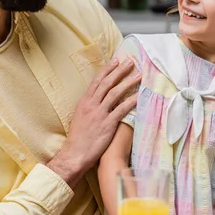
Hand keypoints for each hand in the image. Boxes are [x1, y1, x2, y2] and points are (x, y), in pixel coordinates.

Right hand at [49, 58, 139, 186]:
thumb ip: (88, 106)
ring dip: (128, 82)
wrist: (75, 153)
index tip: (116, 60)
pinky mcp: (107, 124)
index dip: (107, 70)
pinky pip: (121, 110)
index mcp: (84, 102)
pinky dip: (131, 102)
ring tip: (139, 75)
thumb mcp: (79, 117)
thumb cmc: (78, 138)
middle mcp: (91, 104)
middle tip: (130, 61)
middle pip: (107, 83)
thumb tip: (97, 98)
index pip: (97, 81)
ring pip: (115, 93)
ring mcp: (99, 113)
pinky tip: (139, 96)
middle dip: (119, 71)